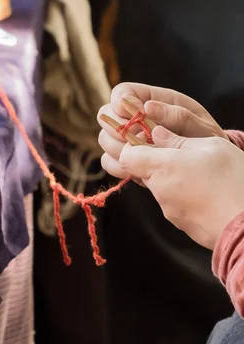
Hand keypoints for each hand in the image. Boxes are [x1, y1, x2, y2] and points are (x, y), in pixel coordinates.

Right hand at [97, 83, 227, 179]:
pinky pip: (108, 161)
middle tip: (137, 141)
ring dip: (118, 149)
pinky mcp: (128, 159)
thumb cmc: (206, 139)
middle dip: (117, 129)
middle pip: (105, 114)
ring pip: (104, 139)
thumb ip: (178, 115)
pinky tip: (137, 171)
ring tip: (141, 157)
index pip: (122, 92)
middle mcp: (135, 117)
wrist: (209, 165)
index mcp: (152, 99)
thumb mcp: (200, 125)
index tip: (132, 117)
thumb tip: (148, 107)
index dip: (119, 102)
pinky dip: (118, 166)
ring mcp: (129, 139)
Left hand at [117, 129, 243, 249]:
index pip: (126, 156)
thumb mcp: (211, 147)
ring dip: (172, 177)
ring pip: (160, 187)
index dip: (133, 145)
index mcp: (161, 168)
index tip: (148, 137)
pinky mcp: (182, 225)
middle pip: (143, 171)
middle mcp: (160, 191)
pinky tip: (206, 190)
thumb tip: (157, 134)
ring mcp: (170, 211)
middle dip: (156, 160)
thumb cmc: (233, 181)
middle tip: (181, 152)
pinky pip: (174, 203)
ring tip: (200, 172)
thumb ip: (179, 139)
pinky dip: (184, 194)